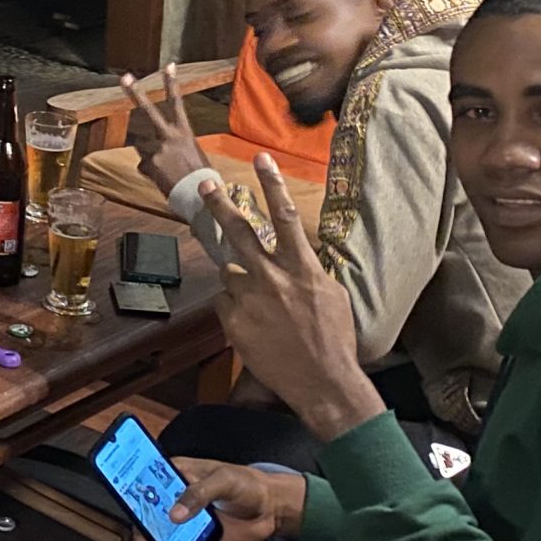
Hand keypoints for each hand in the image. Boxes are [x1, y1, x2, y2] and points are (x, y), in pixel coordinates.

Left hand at [122, 65, 210, 193]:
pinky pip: (143, 165)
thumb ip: (171, 146)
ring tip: (167, 170)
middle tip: (125, 77)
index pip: (177, 103)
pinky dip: (150, 172)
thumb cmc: (199, 176)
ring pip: (142, 147)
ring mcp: (157, 148)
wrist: (199, 195)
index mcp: (184, 132)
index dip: (172, 83)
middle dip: (135, 93)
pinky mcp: (149, 163)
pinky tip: (163, 179)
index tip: (168, 65)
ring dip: (149, 157)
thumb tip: (153, 151)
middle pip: (148, 111)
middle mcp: (169, 136)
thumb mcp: (192, 154)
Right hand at [129, 458, 305, 540]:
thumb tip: (174, 516)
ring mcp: (186, 527)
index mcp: (174, 478)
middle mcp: (174, 503)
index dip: (135, 505)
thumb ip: (199, 494)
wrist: (272, 508)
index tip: (135, 521)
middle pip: (149, 522)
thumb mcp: (223, 481)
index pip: (145, 489)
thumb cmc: (246, 483)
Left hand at [205, 156, 384, 443]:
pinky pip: (225, 302)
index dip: (271, 184)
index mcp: (301, 268)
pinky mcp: (233, 321)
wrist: (322, 382)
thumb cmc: (334, 338)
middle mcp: (272, 277)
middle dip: (220, 204)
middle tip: (206, 186)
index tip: (261, 159)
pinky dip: (235, 307)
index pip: (284, 216)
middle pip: (240, 230)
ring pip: (229, 272)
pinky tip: (254, 324)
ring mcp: (250, 299)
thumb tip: (298, 256)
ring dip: (239, 279)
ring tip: (260, 302)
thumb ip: (309, 270)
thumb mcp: (332, 294)